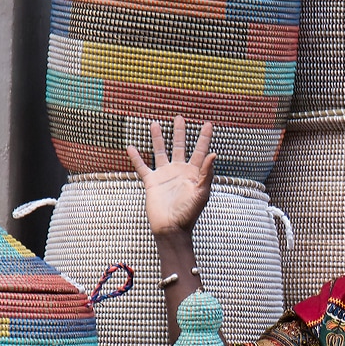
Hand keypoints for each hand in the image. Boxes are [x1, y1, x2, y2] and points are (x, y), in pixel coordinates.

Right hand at [126, 116, 215, 238]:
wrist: (171, 228)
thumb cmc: (189, 213)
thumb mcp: (201, 193)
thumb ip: (206, 173)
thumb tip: (214, 154)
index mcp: (194, 173)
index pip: (201, 151)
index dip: (205, 138)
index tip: (208, 124)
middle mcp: (179, 171)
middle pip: (180, 147)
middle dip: (180, 133)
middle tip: (180, 117)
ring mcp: (165, 175)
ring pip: (160, 152)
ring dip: (158, 139)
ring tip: (155, 123)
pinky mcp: (151, 182)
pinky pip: (142, 167)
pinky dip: (136, 157)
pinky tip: (131, 147)